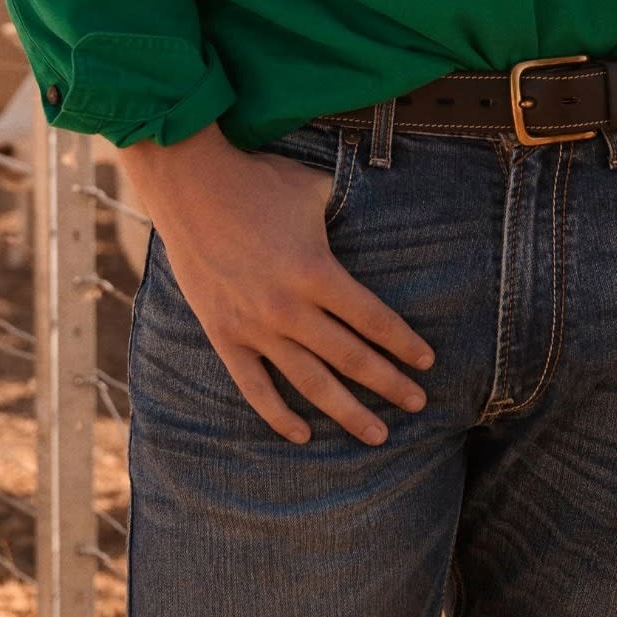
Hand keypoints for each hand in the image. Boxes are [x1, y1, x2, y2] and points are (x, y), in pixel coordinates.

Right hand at [124, 123, 433, 444]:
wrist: (190, 186)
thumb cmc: (258, 182)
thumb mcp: (314, 190)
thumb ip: (345, 210)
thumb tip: (373, 212)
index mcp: (317, 272)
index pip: (373, 319)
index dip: (403, 343)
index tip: (426, 362)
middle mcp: (289, 308)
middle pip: (351, 358)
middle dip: (389, 384)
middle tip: (418, 403)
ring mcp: (255, 327)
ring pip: (310, 383)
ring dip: (347, 412)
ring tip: (377, 435)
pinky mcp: (225, 336)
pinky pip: (255, 388)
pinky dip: (279, 415)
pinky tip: (304, 434)